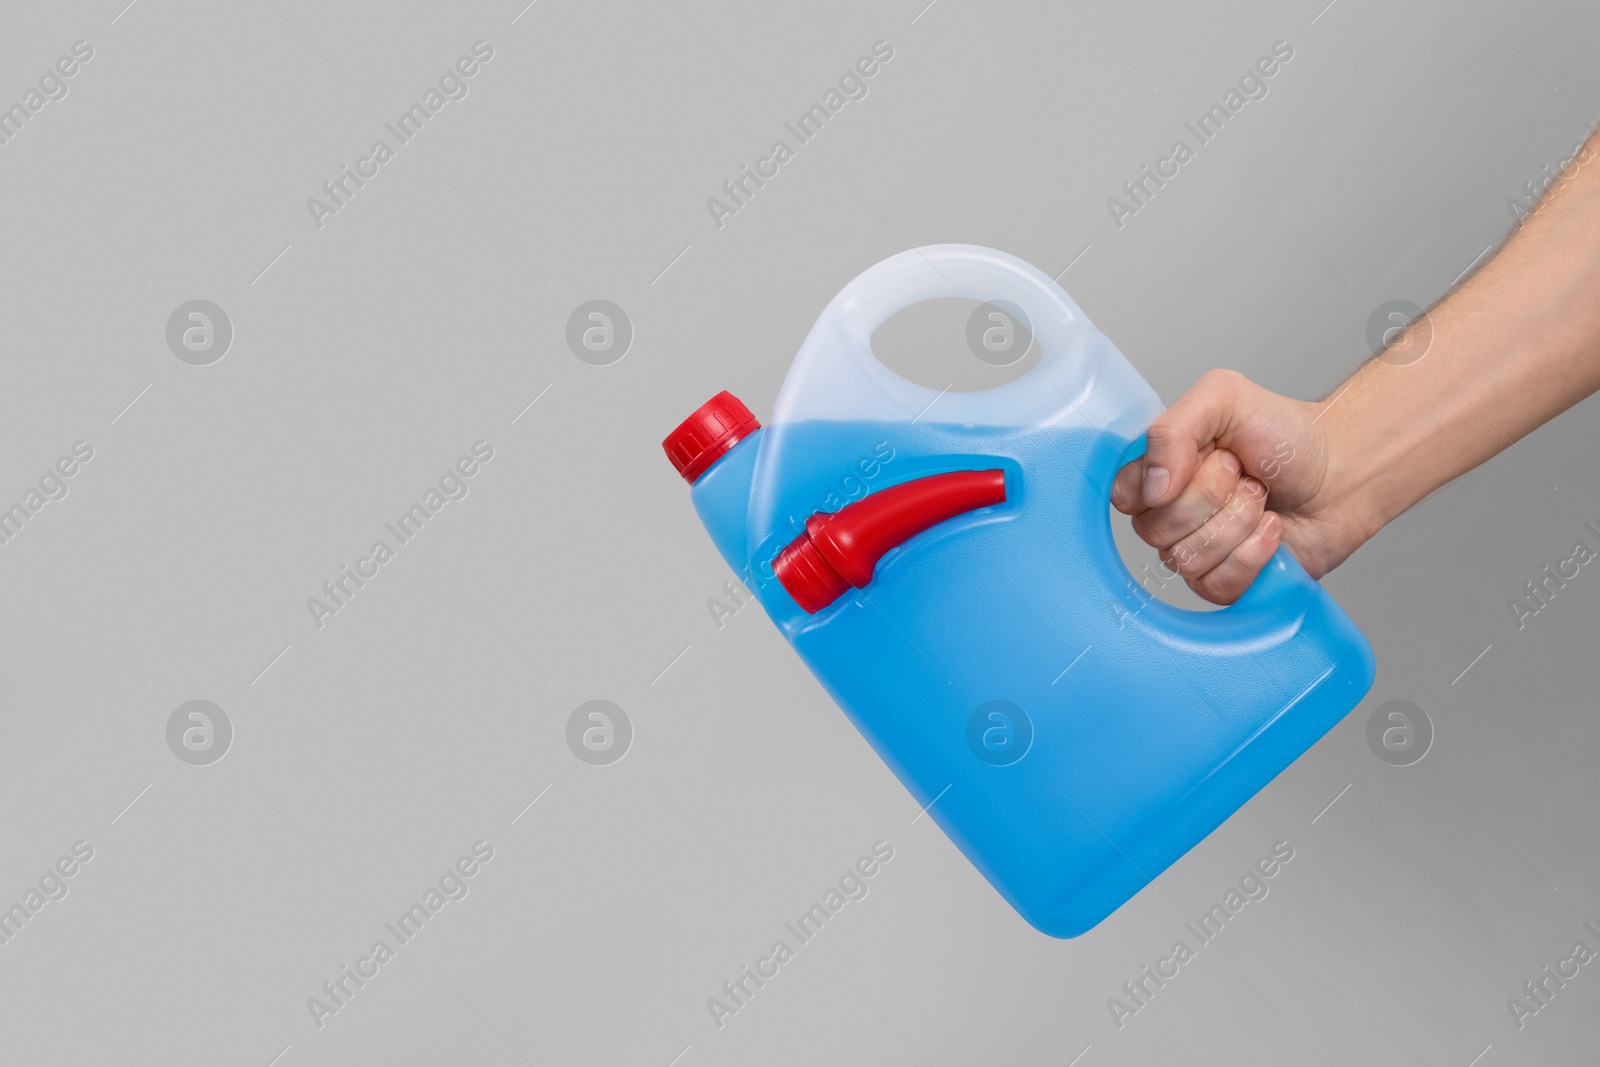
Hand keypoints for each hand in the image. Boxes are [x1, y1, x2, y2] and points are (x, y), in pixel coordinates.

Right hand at [1110, 370, 1376, 604]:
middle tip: (1245, 475)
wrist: (1342, 472)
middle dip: (1213, 498)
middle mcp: (1169, 514)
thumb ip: (1172, 429)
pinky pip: (1214, 585)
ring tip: (1261, 500)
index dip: (1164, 483)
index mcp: (1159, 470)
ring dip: (1237, 524)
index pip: (1125, 495)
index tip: (1210, 456)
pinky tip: (1271, 531)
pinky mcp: (1222, 582)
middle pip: (1154, 530)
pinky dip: (1252, 555)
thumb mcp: (1225, 398)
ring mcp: (1193, 551)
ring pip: (1186, 559)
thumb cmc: (1286, 434)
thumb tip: (1152, 487)